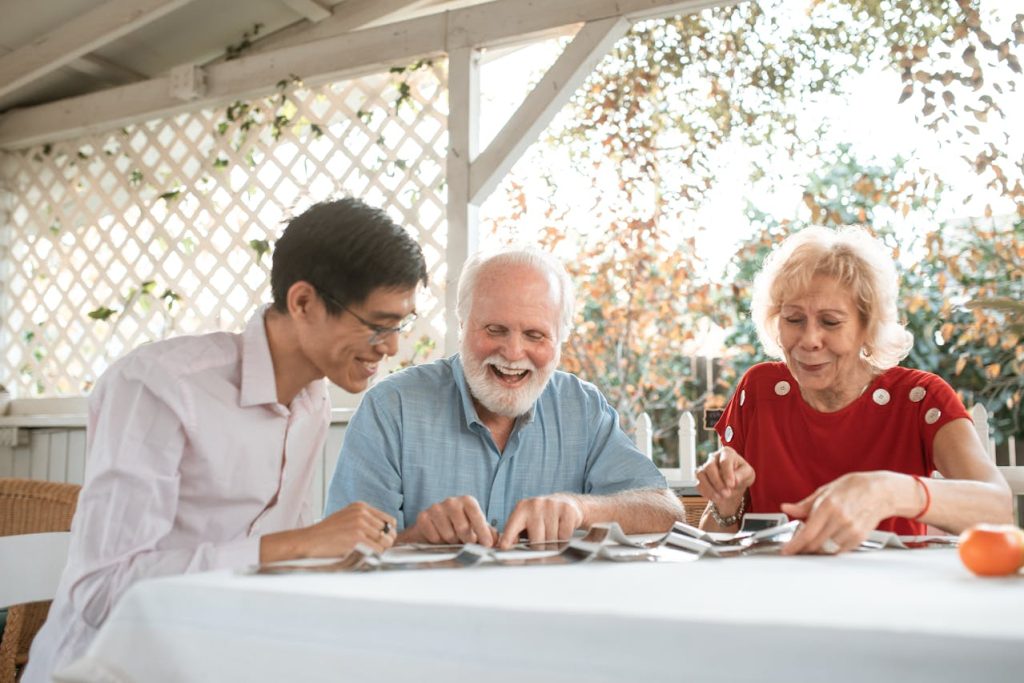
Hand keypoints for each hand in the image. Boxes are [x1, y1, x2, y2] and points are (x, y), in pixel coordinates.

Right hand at [261, 502, 395, 561]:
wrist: (308, 540)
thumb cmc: (326, 533)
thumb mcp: (346, 517)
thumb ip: (364, 520)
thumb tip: (385, 531)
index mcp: (360, 507)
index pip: (389, 520)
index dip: (388, 532)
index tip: (382, 540)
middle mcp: (362, 513)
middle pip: (388, 531)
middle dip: (385, 542)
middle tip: (377, 550)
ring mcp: (359, 525)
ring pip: (385, 541)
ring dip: (381, 550)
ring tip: (370, 553)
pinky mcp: (356, 538)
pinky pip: (377, 549)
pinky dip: (375, 555)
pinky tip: (365, 556)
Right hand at [408, 495, 497, 546]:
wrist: (434, 526)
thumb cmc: (460, 527)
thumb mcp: (477, 528)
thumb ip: (490, 534)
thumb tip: (500, 542)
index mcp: (467, 501)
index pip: (477, 515)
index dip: (482, 531)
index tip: (487, 544)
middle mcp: (451, 501)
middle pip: (462, 528)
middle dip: (466, 540)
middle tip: (466, 542)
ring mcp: (436, 508)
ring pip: (448, 535)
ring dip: (451, 541)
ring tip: (452, 538)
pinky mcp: (423, 517)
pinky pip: (434, 537)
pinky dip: (438, 542)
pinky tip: (439, 537)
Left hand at [497, 493, 583, 549]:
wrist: (566, 502)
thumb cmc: (542, 517)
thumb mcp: (525, 522)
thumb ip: (514, 534)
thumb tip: (506, 547)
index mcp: (521, 509)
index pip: (512, 527)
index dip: (507, 539)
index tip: (503, 547)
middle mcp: (535, 505)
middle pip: (536, 541)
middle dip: (540, 548)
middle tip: (543, 543)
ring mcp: (551, 505)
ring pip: (552, 540)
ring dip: (554, 544)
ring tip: (553, 534)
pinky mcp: (566, 509)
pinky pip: (564, 535)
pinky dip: (565, 538)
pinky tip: (562, 530)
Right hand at [695, 447, 755, 520]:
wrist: (733, 485)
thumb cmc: (741, 476)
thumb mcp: (748, 474)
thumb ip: (742, 475)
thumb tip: (735, 480)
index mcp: (727, 453)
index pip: (725, 461)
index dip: (727, 473)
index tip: (731, 485)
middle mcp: (714, 457)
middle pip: (709, 467)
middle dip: (717, 482)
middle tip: (726, 494)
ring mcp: (705, 466)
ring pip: (701, 475)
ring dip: (710, 488)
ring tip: (720, 498)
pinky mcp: (700, 477)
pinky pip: (698, 484)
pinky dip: (706, 492)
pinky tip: (715, 497)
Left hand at [780, 472, 890, 554]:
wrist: (881, 491)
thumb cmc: (853, 488)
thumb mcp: (825, 491)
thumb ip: (804, 505)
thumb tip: (787, 509)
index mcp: (828, 505)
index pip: (807, 533)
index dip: (794, 545)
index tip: (786, 551)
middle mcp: (840, 519)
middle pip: (815, 544)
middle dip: (803, 548)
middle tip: (796, 547)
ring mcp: (851, 530)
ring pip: (827, 549)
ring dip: (816, 549)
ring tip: (812, 542)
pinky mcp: (860, 537)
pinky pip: (840, 550)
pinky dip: (831, 548)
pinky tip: (828, 540)